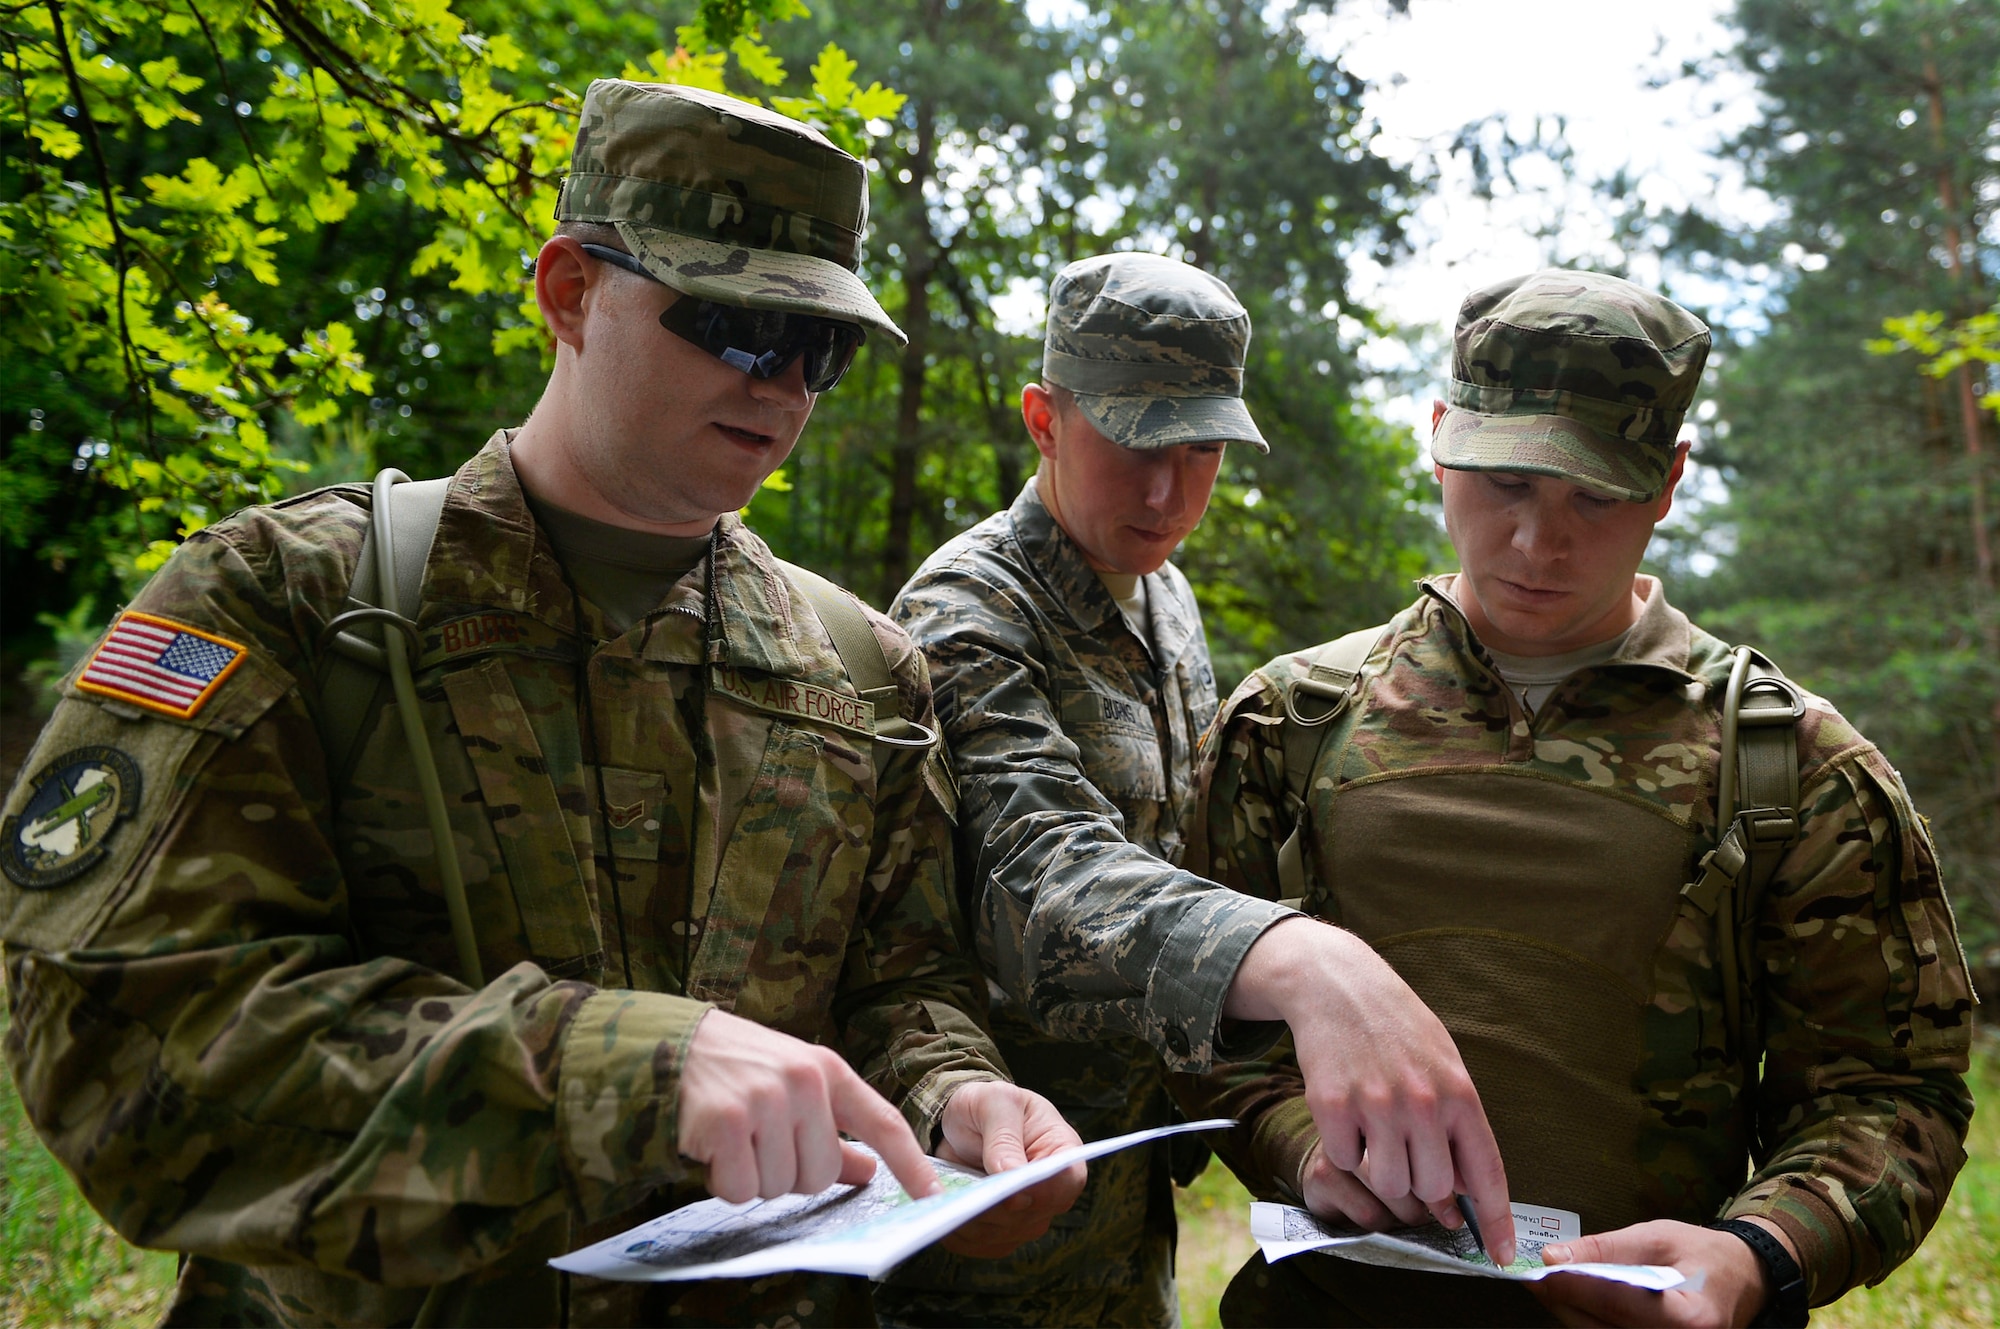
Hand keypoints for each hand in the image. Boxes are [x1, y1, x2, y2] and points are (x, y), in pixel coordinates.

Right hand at [678, 1008, 939, 1204]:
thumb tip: (869, 1171)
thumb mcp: (795, 1084)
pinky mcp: (725, 1122)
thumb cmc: (739, 1068)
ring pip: (778, 1188)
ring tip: (734, 1138)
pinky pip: (740, 1190)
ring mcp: (764, 1100)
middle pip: (820, 1176)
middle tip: (760, 1143)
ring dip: (752, 1177)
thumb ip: (833, 1129)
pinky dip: (723, 1182)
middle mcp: (803, 1081)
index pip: (882, 1122)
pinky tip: (712, 1147)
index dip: (910, 1163)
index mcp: (827, 1069)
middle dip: (788, 1174)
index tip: (933, 1196)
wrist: (670, 1045)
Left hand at [933, 1080, 1087, 1257]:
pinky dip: (960, 1235)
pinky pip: (982, 1244)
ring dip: (973, 1224)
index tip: (1009, 1193)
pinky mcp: (1001, 1231)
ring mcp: (1028, 1215)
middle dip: (995, 1210)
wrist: (965, 1121)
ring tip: (944, 1204)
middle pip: (1033, 1215)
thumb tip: (1011, 1174)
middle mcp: (1052, 1190)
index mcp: (1062, 1152)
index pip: (1066, 1181)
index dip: (1041, 1192)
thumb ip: (1004, 1137)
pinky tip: (943, 1216)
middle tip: (960, 1199)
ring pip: (1005, 1234)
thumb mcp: (996, 1103)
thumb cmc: (989, 1104)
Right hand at [1224, 917, 1513, 1263]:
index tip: (1502, 1256)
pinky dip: (1345, 1148)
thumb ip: (1456, 1126)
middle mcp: (1420, 1102)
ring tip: (1376, 1134)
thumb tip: (1458, 1191)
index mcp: (1459, 1093)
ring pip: (1387, 1183)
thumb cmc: (1398, 1028)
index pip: (1485, 1173)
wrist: (1338, 984)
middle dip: (1423, 1192)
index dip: (1496, 1220)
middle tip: (1410, 1167)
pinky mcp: (1330, 1105)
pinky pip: (1343, 1160)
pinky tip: (1348, 1115)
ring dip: (1382, 1172)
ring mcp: (1374, 1104)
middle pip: (1430, 1189)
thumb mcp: (1444, 1065)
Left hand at [1531, 1218, 1786, 1326]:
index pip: (1618, 1304)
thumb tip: (1554, 1257)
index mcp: (1690, 1317)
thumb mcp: (1656, 1237)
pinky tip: (1579, 1303)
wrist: (1741, 1281)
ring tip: (1556, 1287)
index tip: (1540, 1272)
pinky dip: (1590, 1323)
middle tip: (1540, 1278)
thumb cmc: (1701, 1254)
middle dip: (1566, 1304)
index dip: (1573, 1288)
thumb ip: (1605, 1249)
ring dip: (1574, 1315)